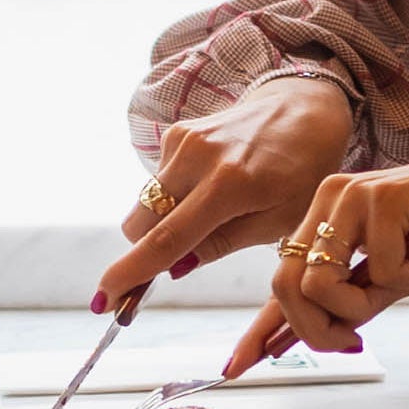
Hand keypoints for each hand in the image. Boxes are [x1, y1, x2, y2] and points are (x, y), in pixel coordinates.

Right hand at [100, 72, 357, 316]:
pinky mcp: (178, 132)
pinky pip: (160, 183)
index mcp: (229, 185)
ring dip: (165, 222)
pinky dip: (175, 197)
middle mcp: (198, 158)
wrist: (303, 109)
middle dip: (146, 251)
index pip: (166, 239)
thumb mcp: (278, 221)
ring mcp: (183, 140)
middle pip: (140, 224)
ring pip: (146, 205)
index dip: (131, 273)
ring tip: (213, 215)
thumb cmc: (302, 172)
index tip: (105, 298)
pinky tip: (211, 188)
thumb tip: (171, 269)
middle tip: (171, 266)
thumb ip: (221, 244)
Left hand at [224, 151, 408, 374]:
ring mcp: (348, 196)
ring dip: (363, 302)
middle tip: (355, 338)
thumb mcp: (393, 280)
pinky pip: (377, 268)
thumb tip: (324, 338)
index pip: (282, 281)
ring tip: (402, 278)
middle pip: (286, 286)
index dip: (259, 329)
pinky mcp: (379, 195)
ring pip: (319, 283)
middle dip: (318, 329)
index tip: (237, 366)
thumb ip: (355, 303)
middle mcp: (326, 203)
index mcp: (323, 221)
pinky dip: (407, 273)